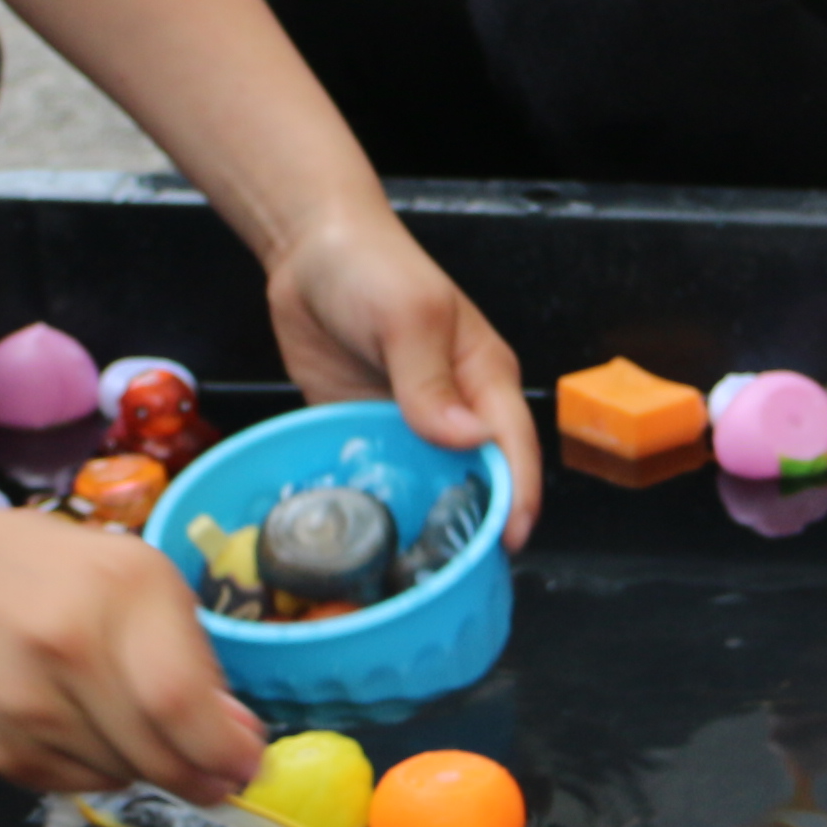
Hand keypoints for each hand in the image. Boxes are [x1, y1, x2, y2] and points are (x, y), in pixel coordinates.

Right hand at [0, 510, 264, 800]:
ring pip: (123, 777)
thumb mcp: (135, 578)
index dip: (223, 748)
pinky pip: (78, 786)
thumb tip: (239, 738)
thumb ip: (191, 655)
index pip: (179, 701)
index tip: (250, 764)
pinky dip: (100, 770)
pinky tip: (82, 725)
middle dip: (200, 776)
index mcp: (119, 588)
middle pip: (157, 754)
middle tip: (218, 777)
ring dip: (148, 767)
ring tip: (128, 721)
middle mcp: (67, 645)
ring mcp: (25, 703)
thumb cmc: (48, 572)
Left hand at [265, 198, 544, 544]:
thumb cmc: (371, 265)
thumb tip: (467, 439)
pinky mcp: (366, 433)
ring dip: (422, 525)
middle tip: (458, 576)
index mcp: (484, 378)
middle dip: (474, 526)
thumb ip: (430, 380)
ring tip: (409, 573)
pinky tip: (360, 540)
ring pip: (429, 488)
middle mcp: (454, 409)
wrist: (307, 250)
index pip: (513, 446)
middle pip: (478, 480)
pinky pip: (378, 479)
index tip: (510, 539)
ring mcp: (409, 426)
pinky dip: (375, 507)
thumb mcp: (407, 314)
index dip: (518, 495)